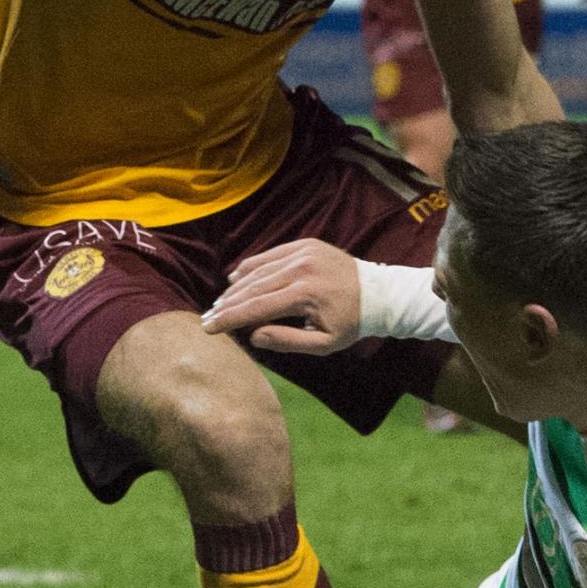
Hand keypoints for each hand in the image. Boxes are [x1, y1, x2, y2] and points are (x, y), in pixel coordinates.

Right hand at [200, 238, 363, 354]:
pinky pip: (269, 255)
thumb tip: (253, 336)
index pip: (257, 307)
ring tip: (219, 304)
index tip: (208, 328)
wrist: (379, 293)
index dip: (229, 319)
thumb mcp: (324, 344)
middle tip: (207, 318)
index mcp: (306, 294)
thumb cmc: (351, 323)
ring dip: (235, 288)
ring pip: (258, 270)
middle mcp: (301, 268)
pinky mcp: (304, 244)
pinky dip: (250, 268)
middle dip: (226, 305)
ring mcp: (302, 252)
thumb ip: (287, 341)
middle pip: (252, 288)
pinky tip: (236, 280)